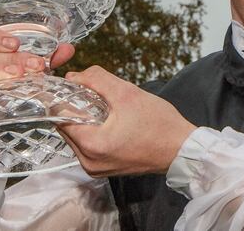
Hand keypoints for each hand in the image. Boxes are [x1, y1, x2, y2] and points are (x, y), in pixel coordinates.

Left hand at [58, 66, 196, 176]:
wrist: (182, 149)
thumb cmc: (160, 125)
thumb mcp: (127, 93)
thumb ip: (96, 80)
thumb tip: (75, 76)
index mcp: (92, 145)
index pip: (61, 116)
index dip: (65, 97)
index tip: (76, 85)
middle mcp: (89, 162)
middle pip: (67, 126)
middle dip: (77, 107)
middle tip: (96, 94)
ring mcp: (95, 168)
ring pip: (77, 134)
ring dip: (85, 118)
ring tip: (107, 107)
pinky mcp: (103, 167)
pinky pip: (88, 144)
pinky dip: (94, 129)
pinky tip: (110, 120)